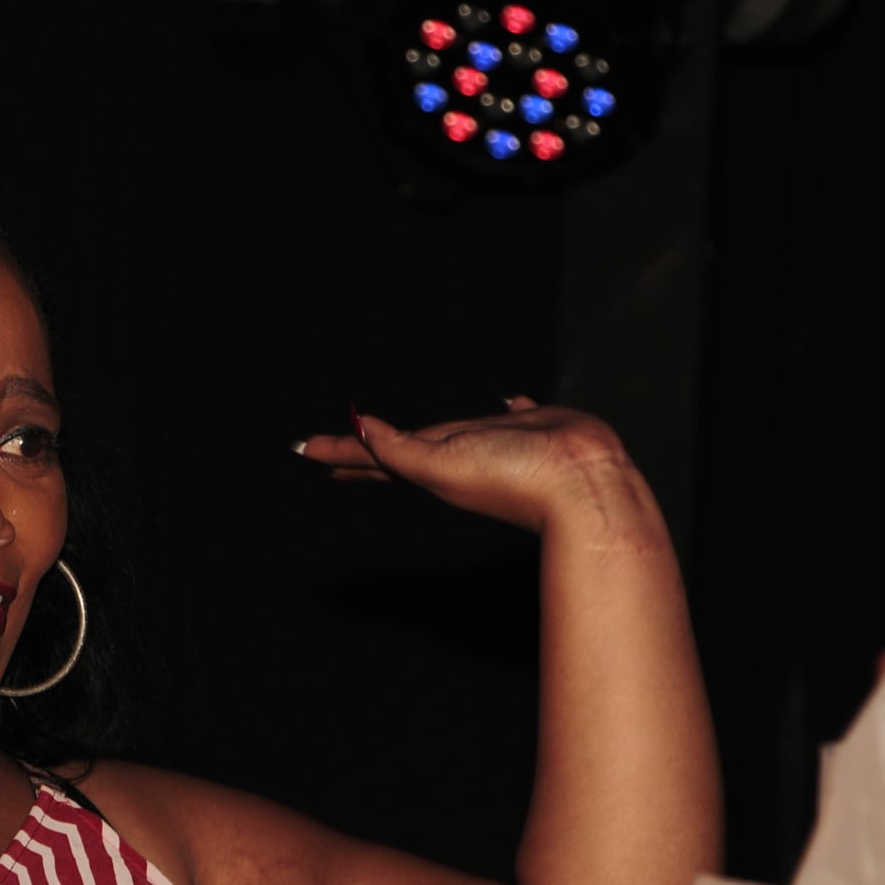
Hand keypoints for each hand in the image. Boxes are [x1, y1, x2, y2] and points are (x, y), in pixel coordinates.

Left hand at [299, 397, 659, 538]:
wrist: (581, 483)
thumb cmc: (511, 477)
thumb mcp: (441, 463)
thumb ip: (397, 449)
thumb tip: (356, 428)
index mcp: (430, 466)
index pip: (371, 458)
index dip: (337, 453)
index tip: (302, 449)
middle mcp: (456, 456)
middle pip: (398, 449)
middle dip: (366, 447)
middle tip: (333, 444)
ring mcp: (494, 444)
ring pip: (448, 432)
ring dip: (424, 432)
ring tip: (408, 428)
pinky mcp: (533, 428)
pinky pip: (515, 413)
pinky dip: (510, 407)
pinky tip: (511, 402)